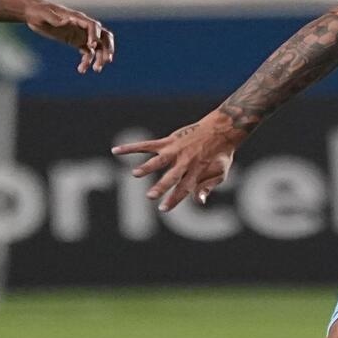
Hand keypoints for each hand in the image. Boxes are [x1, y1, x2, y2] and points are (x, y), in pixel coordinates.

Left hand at [24, 3, 114, 72]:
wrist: (33, 14)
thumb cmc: (38, 11)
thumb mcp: (43, 14)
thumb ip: (55, 18)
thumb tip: (68, 21)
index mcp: (77, 18)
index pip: (93, 25)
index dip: (95, 35)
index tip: (91, 46)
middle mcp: (82, 26)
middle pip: (103, 35)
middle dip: (108, 47)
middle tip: (107, 60)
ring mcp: (81, 34)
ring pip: (98, 46)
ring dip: (100, 57)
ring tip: (96, 70)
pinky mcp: (76, 41)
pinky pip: (88, 52)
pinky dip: (88, 61)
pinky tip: (81, 70)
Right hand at [110, 110, 245, 211]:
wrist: (221, 129)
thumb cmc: (220, 154)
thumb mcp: (221, 173)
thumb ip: (208, 187)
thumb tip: (199, 202)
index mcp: (196, 172)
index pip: (184, 189)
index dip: (174, 199)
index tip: (163, 209)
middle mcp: (184, 162)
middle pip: (171, 176)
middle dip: (161, 186)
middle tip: (150, 196)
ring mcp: (175, 151)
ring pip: (158, 161)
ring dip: (147, 167)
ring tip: (135, 174)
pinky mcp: (167, 142)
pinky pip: (147, 145)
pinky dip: (131, 148)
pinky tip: (116, 151)